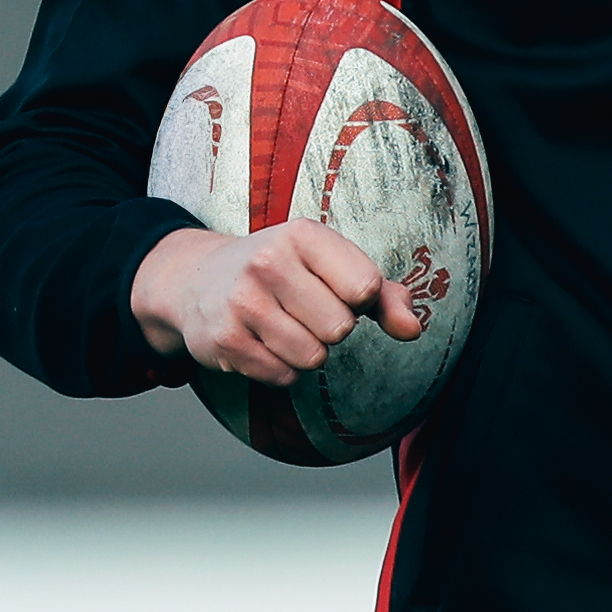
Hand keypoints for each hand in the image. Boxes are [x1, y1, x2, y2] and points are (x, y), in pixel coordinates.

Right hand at [132, 222, 420, 383]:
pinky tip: (261, 342)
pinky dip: (281, 368)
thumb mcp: (333, 266)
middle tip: (303, 309)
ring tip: (282, 325)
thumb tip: (413, 329)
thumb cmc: (283, 272)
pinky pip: (284, 376)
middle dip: (330, 328)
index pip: (366, 287)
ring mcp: (243, 302)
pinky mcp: (225, 339)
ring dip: (306, 351)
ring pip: (313, 357)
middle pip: (341, 328)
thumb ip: (384, 296)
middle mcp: (268, 262)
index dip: (358, 299)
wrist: (197, 279)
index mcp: (304, 235)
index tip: (334, 288)